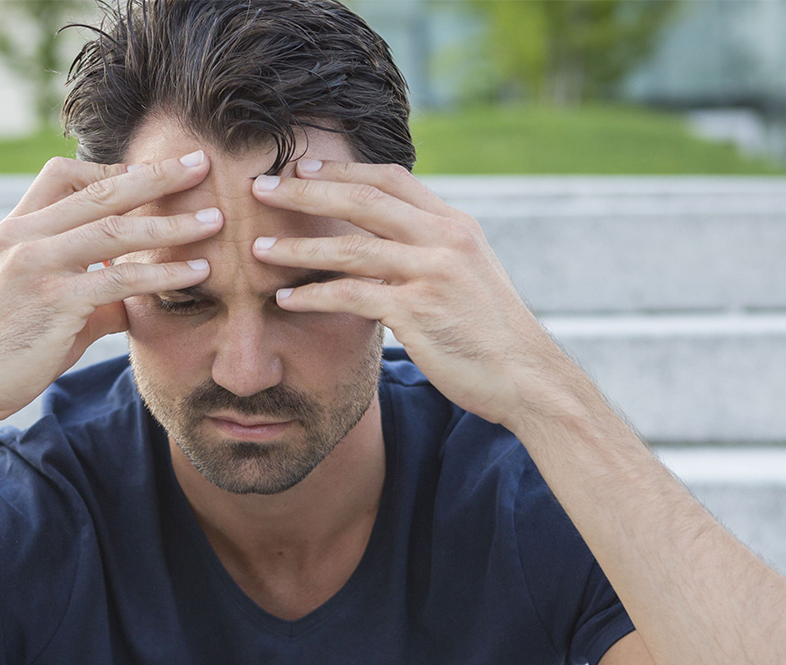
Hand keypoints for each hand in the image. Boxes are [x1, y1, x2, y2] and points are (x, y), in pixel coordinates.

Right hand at [0, 151, 223, 426]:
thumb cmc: (7, 349)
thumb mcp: (45, 306)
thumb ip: (89, 295)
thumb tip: (131, 302)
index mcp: (14, 228)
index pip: (64, 174)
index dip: (113, 168)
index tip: (155, 173)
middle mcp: (22, 236)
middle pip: (100, 190)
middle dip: (156, 174)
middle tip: (201, 163)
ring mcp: (36, 265)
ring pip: (116, 229)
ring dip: (171, 223)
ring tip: (214, 219)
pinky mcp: (55, 300)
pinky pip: (121, 278)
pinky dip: (164, 273)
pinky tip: (198, 271)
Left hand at [251, 160, 575, 428]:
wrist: (527, 377)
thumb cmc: (490, 331)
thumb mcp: (467, 274)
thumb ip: (429, 250)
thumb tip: (387, 241)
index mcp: (455, 224)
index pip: (391, 179)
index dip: (342, 170)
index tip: (301, 167)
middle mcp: (445, 239)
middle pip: (362, 201)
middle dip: (306, 191)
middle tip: (261, 187)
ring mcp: (432, 274)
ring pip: (350, 248)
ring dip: (298, 248)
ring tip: (258, 248)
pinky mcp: (418, 312)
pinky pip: (351, 296)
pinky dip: (313, 296)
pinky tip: (285, 299)